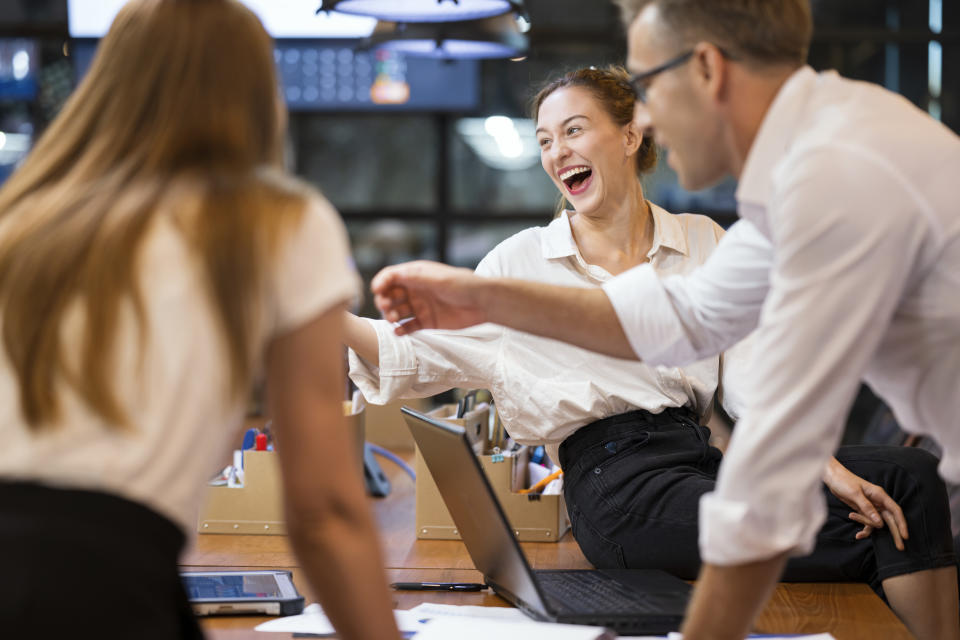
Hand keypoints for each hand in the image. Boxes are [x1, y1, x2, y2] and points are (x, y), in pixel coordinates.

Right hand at [371, 261, 487, 334]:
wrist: (483, 303)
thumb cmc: (464, 284)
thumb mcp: (439, 278)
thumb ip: (417, 277)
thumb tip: (394, 275)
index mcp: (417, 274)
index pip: (391, 276)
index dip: (381, 282)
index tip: (377, 290)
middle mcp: (416, 290)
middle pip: (390, 295)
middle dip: (384, 301)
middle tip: (386, 309)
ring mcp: (420, 306)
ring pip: (397, 311)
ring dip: (391, 316)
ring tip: (394, 321)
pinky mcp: (427, 322)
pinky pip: (409, 327)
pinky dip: (401, 330)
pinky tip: (399, 332)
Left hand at [823, 457, 907, 549]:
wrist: (833, 477)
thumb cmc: (844, 482)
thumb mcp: (855, 494)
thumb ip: (867, 508)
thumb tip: (879, 522)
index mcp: (879, 495)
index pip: (895, 511)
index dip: (901, 523)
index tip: (905, 535)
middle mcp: (878, 502)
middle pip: (890, 519)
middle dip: (895, 533)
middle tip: (900, 547)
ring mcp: (871, 507)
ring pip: (877, 522)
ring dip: (870, 530)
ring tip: (859, 536)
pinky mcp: (863, 510)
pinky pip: (867, 522)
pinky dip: (863, 528)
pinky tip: (857, 534)